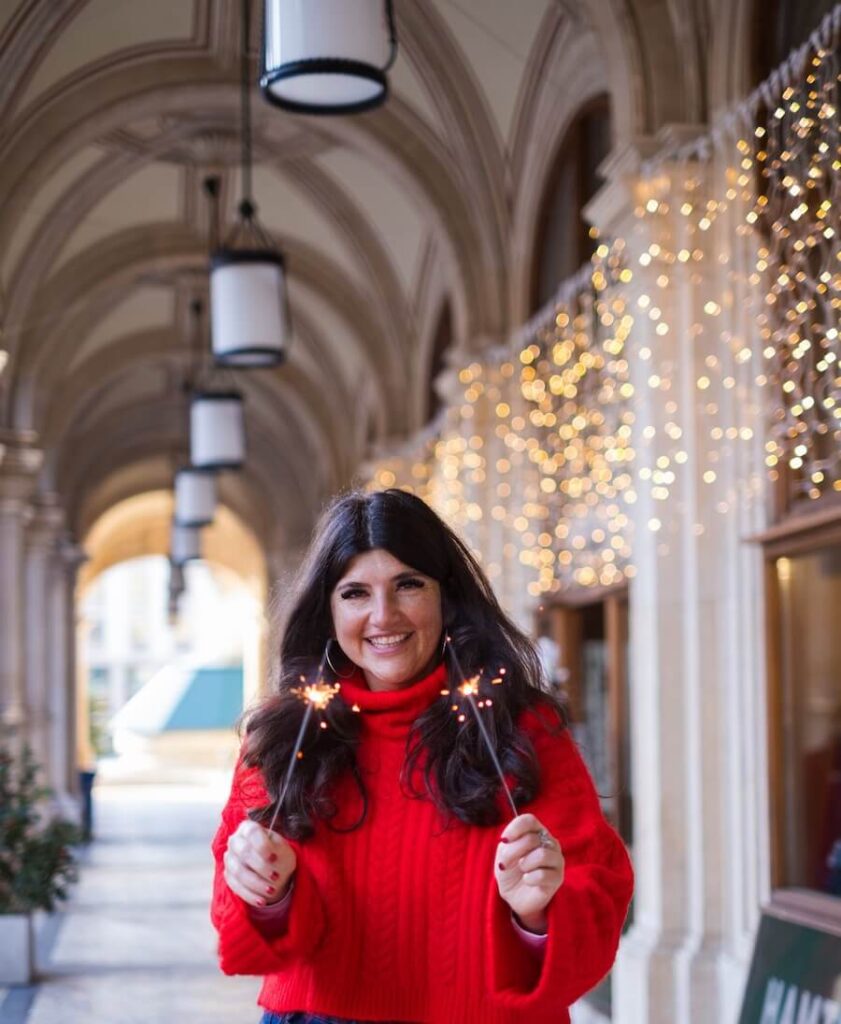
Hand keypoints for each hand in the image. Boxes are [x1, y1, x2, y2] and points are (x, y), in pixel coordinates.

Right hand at [223, 819, 295, 907]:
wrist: (274, 871)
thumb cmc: (279, 855)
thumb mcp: (283, 850)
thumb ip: (277, 849)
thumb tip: (271, 857)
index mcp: (249, 828)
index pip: (252, 832)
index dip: (262, 845)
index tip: (274, 858)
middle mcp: (235, 841)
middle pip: (244, 852)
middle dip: (261, 867)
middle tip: (276, 877)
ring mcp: (230, 859)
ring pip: (239, 872)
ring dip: (257, 883)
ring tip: (272, 891)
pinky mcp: (228, 876)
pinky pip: (236, 887)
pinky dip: (250, 895)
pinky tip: (262, 901)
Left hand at [495, 813, 563, 933]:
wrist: (514, 896)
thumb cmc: (510, 872)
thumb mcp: (503, 855)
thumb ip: (507, 845)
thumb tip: (508, 841)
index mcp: (536, 832)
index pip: (529, 820)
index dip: (515, 829)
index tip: (504, 841)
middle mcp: (549, 842)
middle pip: (532, 838)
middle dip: (513, 852)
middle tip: (506, 864)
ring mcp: (556, 859)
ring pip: (542, 854)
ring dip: (525, 864)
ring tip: (522, 871)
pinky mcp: (558, 877)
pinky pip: (543, 874)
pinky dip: (530, 878)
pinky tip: (528, 880)